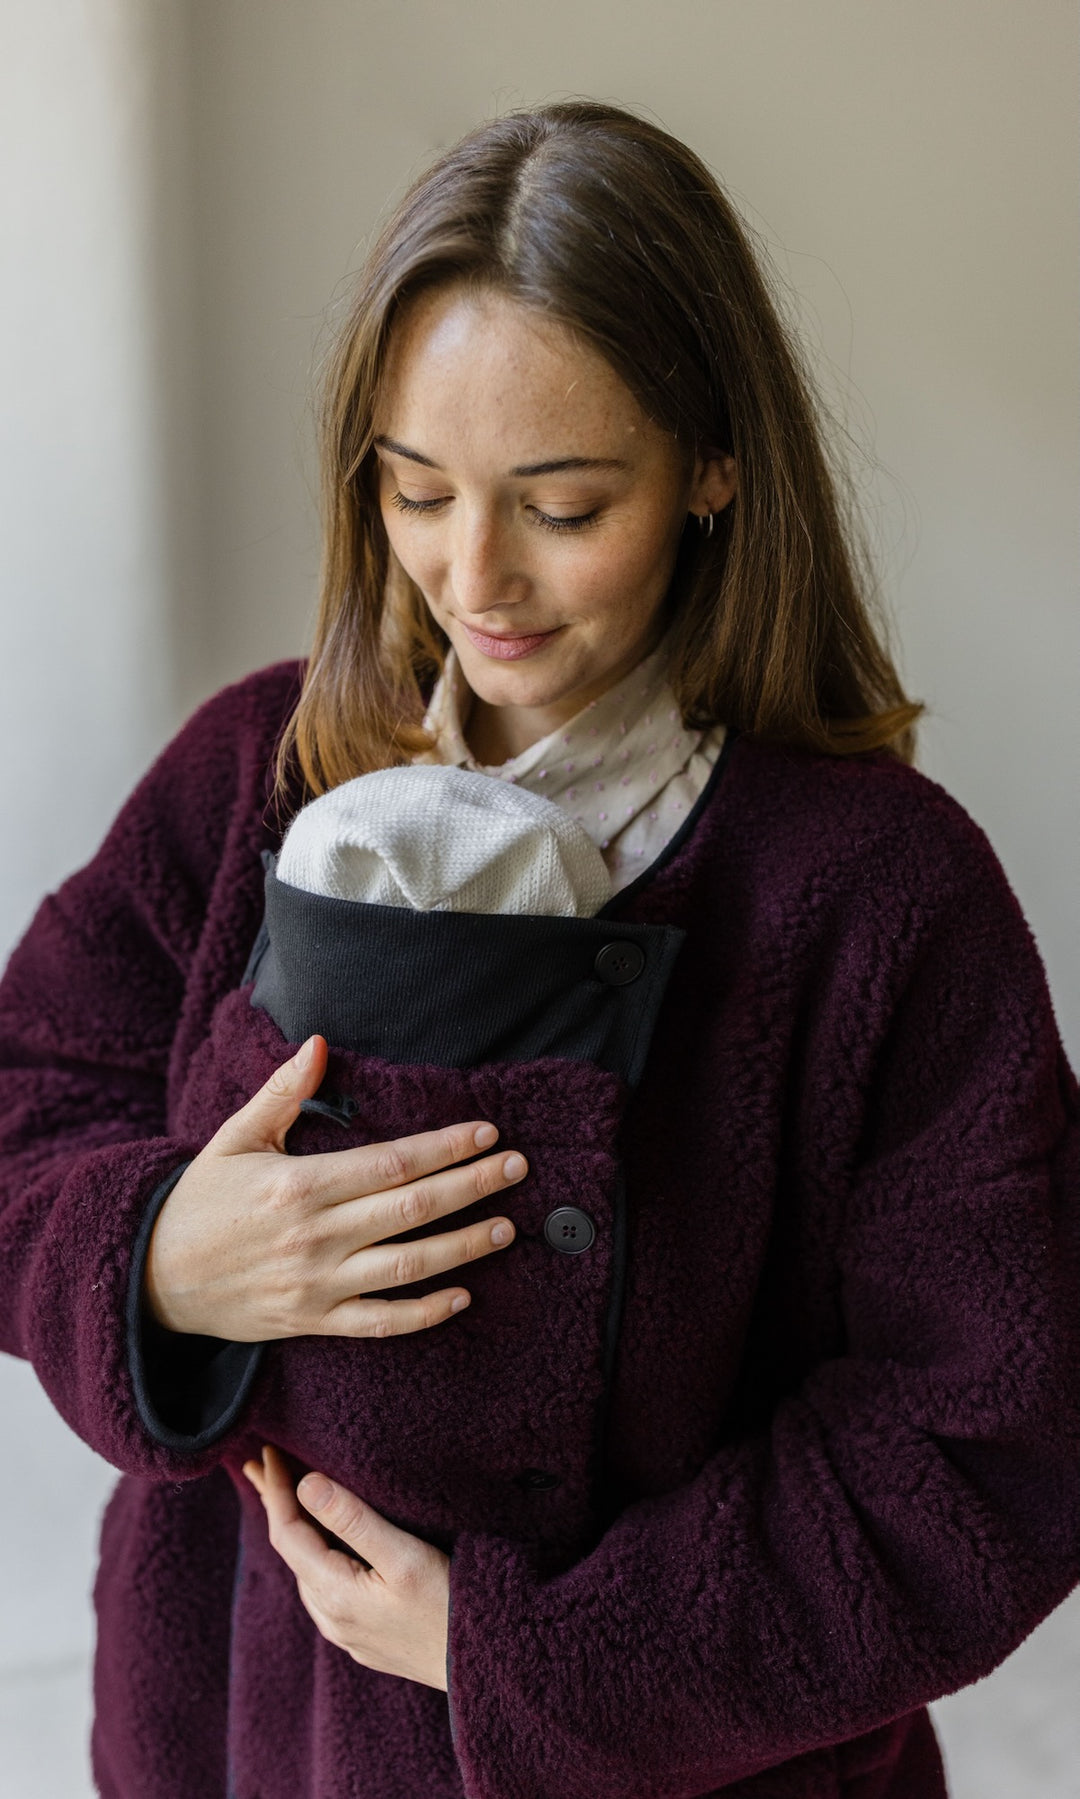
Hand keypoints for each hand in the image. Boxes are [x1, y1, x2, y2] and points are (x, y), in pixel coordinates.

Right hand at [144, 1033, 525, 1340]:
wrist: (154, 1280)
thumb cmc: (200, 1202)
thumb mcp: (235, 1137)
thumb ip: (283, 1092)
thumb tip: (319, 1042)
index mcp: (299, 1185)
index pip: (391, 1162)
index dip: (445, 1148)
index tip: (486, 1134)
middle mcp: (315, 1236)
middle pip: (412, 1208)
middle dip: (472, 1186)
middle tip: (517, 1169)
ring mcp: (318, 1284)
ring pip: (407, 1267)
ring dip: (464, 1246)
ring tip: (506, 1226)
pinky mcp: (315, 1322)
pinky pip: (381, 1322)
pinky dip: (425, 1313)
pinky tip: (463, 1295)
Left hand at [243, 1444, 450, 1690]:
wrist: (482, 1665)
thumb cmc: (449, 1607)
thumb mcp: (404, 1556)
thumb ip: (354, 1520)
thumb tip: (306, 1484)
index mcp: (334, 1594)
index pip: (287, 1532)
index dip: (276, 1490)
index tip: (270, 1453)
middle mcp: (330, 1617)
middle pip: (291, 1550)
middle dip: (276, 1504)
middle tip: (258, 1466)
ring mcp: (345, 1631)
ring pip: (307, 1570)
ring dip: (296, 1529)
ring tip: (287, 1496)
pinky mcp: (363, 1637)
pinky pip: (324, 1587)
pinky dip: (314, 1553)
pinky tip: (323, 1544)